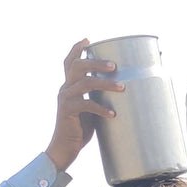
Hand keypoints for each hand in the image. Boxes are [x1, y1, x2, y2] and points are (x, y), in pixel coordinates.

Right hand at [44, 40, 124, 171]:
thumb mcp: (90, 108)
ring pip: (84, 83)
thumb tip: (121, 90)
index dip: (76, 49)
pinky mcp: (67, 112)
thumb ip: (98, 97)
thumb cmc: (81, 128)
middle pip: (77, 67)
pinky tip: (113, 113)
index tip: (87, 39)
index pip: (69, 62)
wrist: (65, 147)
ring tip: (122, 87)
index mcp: (69, 85)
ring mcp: (65, 99)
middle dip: (96, 63)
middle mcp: (65, 89)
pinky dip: (101, 108)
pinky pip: (85, 105)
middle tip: (114, 65)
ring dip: (105, 84)